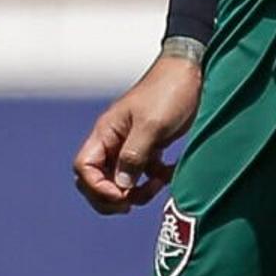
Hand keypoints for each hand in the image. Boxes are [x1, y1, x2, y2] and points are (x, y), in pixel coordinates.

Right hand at [74, 49, 206, 215]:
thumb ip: (133, 156)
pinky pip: (143, 173)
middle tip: (130, 204)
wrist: (190, 71)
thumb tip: (121, 186)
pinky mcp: (150, 146)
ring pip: (121, 180)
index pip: (84, 168)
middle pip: (96, 178)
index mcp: (106, 132)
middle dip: (110, 196)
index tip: (121, 195)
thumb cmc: (168, 91)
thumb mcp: (151, 125)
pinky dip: (154, 180)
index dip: (97, 187)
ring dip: (135, 191)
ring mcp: (131, 144)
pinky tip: (169, 173)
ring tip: (156, 187)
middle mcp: (114, 140)